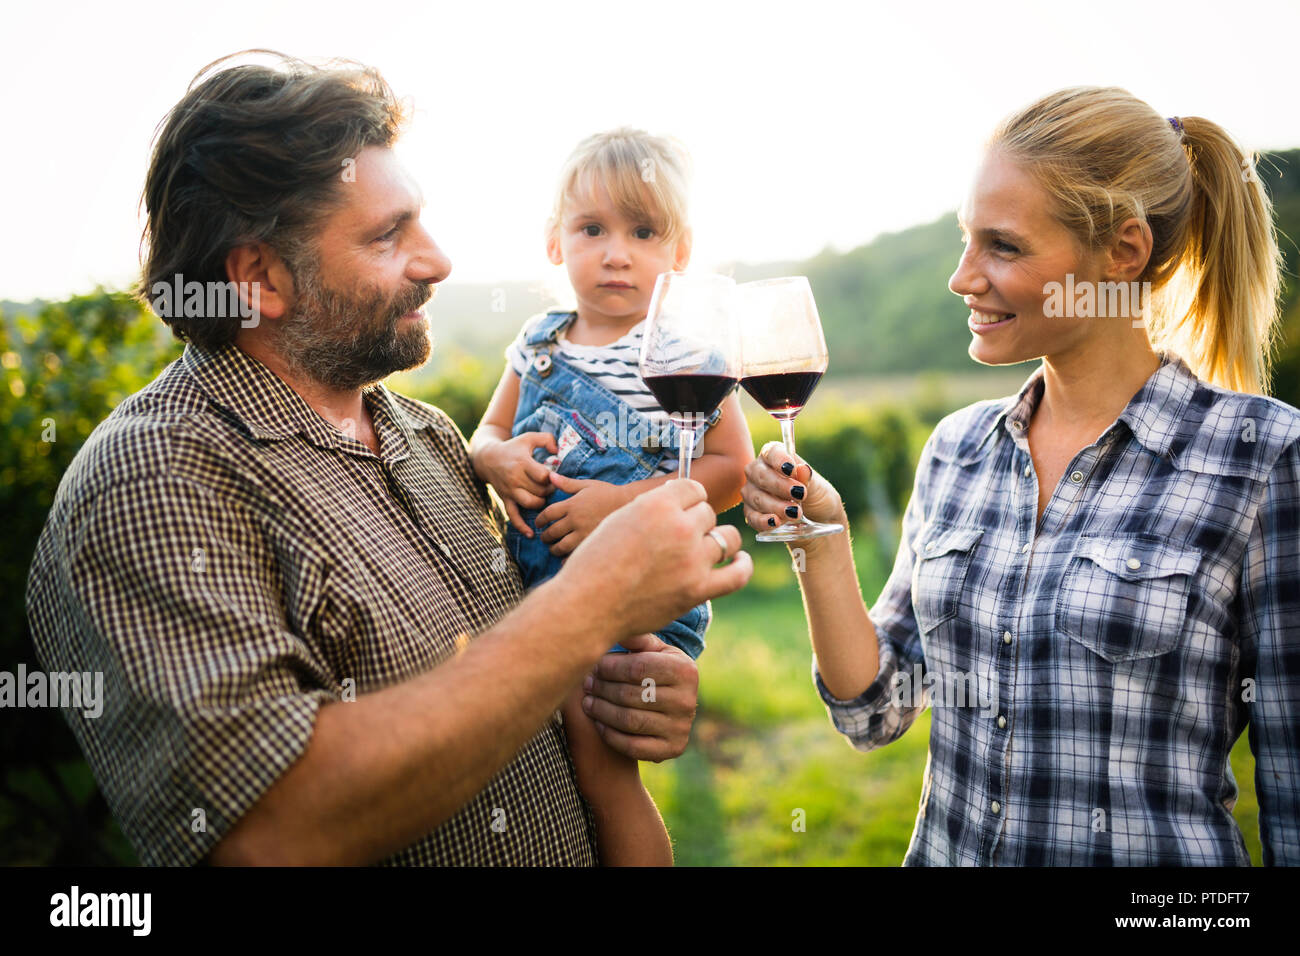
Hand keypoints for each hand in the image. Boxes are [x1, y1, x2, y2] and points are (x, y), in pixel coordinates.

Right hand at [473, 432, 557, 535]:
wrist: (488, 458)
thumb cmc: (513, 447)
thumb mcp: (528, 437)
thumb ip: (547, 439)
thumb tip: (558, 451)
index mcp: (522, 462)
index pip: (542, 475)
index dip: (552, 478)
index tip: (554, 475)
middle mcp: (515, 478)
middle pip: (539, 491)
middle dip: (549, 491)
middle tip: (552, 487)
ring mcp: (510, 490)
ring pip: (530, 503)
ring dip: (541, 503)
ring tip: (544, 497)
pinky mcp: (506, 499)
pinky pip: (513, 516)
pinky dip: (521, 526)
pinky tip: (531, 534)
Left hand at [536, 473, 630, 556]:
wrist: (628, 504)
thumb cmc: (607, 493)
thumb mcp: (586, 485)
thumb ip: (566, 483)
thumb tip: (550, 476)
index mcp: (572, 505)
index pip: (548, 514)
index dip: (540, 520)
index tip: (538, 523)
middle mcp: (576, 520)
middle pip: (552, 532)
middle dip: (545, 536)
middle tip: (544, 537)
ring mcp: (584, 533)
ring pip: (560, 546)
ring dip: (553, 548)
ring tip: (553, 548)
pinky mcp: (592, 543)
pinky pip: (575, 555)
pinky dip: (567, 558)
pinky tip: (566, 557)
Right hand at [557, 479, 751, 644]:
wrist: (587, 606)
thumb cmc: (595, 564)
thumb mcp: (619, 520)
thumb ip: (652, 510)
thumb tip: (677, 502)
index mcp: (657, 504)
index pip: (693, 489)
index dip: (687, 500)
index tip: (682, 510)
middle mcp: (679, 527)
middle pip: (707, 513)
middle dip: (695, 523)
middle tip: (678, 539)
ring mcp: (692, 560)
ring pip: (726, 537)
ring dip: (718, 540)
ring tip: (708, 548)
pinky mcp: (698, 590)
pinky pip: (738, 574)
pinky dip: (743, 566)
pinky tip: (740, 562)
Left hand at [581, 632, 699, 761]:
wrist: (676, 708)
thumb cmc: (658, 671)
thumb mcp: (655, 651)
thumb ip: (637, 638)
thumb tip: (615, 625)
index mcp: (685, 670)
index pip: (637, 668)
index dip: (609, 667)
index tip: (592, 666)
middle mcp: (687, 700)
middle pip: (631, 694)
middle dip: (602, 688)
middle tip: (585, 684)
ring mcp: (681, 727)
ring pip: (629, 720)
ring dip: (601, 711)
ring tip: (587, 701)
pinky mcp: (673, 749)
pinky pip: (633, 745)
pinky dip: (610, 734)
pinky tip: (598, 722)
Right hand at [740, 441, 843, 532]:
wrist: (818, 521)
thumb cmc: (816, 497)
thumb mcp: (819, 487)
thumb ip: (808, 478)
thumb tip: (802, 469)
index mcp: (775, 457)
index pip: (771, 452)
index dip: (779, 460)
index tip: (791, 469)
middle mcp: (758, 472)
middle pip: (760, 475)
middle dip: (779, 486)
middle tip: (800, 495)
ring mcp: (752, 493)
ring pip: (756, 497)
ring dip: (775, 505)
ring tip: (795, 513)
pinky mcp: (751, 513)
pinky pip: (752, 517)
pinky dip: (763, 520)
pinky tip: (775, 522)